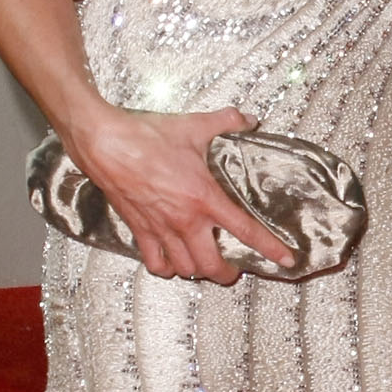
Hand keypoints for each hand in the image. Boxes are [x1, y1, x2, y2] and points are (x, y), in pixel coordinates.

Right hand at [78, 104, 292, 282]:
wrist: (105, 143)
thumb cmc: (147, 136)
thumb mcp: (193, 126)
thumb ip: (226, 122)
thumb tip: (248, 119)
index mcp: (204, 198)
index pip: (246, 231)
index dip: (270, 249)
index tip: (286, 260)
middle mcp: (185, 220)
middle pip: (212, 265)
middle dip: (227, 273)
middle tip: (234, 268)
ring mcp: (161, 229)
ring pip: (185, 268)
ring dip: (198, 271)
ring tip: (205, 263)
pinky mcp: (139, 230)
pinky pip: (155, 262)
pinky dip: (166, 267)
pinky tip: (172, 261)